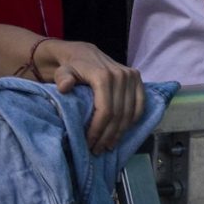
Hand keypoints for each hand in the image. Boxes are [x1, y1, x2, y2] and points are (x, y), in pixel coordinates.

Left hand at [30, 39, 147, 153]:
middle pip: (119, 114)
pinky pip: (140, 104)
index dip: (99, 130)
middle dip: (109, 135)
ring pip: (130, 112)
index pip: (106, 110)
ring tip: (109, 145)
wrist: (83, 53)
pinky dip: (133, 120)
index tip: (89, 143)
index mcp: (104, 76)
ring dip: (121, 132)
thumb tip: (65, 87)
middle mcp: (122, 75)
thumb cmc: (70, 67)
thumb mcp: (62, 72)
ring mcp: (132, 76)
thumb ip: (63, 79)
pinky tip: (122, 131)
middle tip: (98, 149)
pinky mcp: (138, 78)